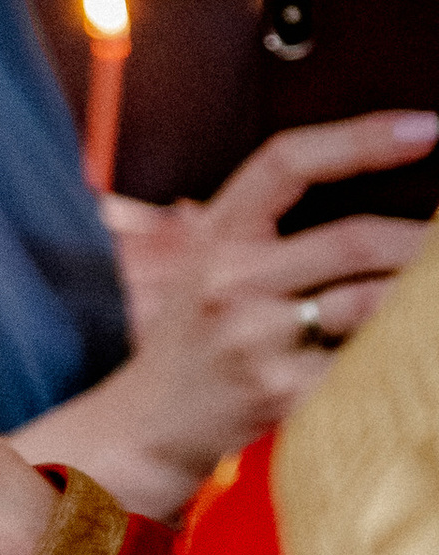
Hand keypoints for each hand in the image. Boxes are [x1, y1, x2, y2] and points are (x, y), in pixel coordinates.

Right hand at [33, 111, 432, 516]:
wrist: (146, 427)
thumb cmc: (191, 339)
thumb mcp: (208, 265)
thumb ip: (268, 230)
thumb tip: (373, 204)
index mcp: (217, 234)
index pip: (288, 162)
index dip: (361, 138)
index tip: (426, 127)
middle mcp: (231, 280)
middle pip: (352, 240)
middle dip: (425, 239)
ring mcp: (256, 339)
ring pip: (371, 302)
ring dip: (425, 296)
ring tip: (438, 292)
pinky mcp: (281, 393)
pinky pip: (365, 363)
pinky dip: (403, 351)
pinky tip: (415, 347)